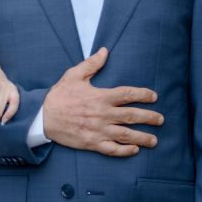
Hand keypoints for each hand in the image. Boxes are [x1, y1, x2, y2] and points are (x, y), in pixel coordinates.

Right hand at [39, 48, 161, 156]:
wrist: (41, 117)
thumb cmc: (58, 96)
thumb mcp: (73, 76)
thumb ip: (91, 64)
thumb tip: (105, 51)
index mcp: (100, 97)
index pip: (128, 94)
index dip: (144, 95)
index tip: (154, 97)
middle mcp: (102, 114)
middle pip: (132, 116)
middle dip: (150, 117)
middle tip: (160, 119)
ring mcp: (98, 130)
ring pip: (126, 134)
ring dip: (143, 137)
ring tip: (154, 140)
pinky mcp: (91, 142)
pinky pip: (112, 148)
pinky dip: (125, 150)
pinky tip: (134, 150)